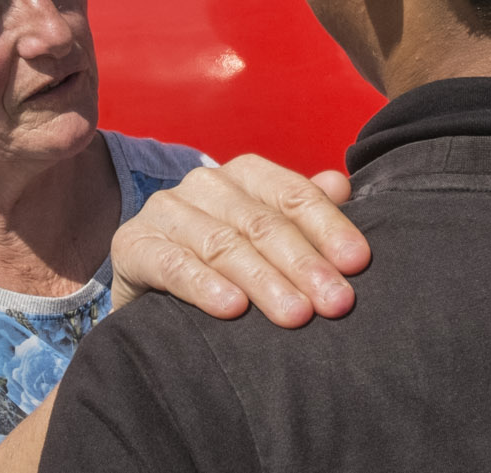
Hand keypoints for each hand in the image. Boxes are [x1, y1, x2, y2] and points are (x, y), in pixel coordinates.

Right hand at [110, 154, 370, 327]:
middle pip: (262, 222)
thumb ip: (302, 213)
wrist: (150, 296)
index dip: (328, 227)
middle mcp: (204, 184)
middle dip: (304, 264)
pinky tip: (231, 308)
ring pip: (223, 244)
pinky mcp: (132, 244)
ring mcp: (165, 211)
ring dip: (264, 281)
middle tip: (336, 302)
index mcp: (244, 175)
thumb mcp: (266, 239)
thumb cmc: (223, 266)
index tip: (358, 263)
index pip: (292, 194)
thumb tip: (341, 184)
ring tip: (296, 315)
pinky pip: (173, 264)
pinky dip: (204, 286)